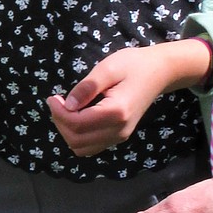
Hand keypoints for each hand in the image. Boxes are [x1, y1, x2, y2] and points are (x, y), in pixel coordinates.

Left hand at [48, 40, 212, 157]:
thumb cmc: (133, 64)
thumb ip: (87, 87)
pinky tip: (77, 116)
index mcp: (117, 112)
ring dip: (68, 131)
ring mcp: (120, 136)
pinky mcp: (119, 136)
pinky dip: (78, 136)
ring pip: (82, 148)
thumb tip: (68, 105)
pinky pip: (91, 147)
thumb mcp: (108, 68)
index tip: (53, 97)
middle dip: (61, 122)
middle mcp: (119, 130)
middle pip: (77, 140)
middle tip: (58, 102)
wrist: (159, 72)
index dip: (59, 113)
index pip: (77, 124)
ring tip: (66, 110)